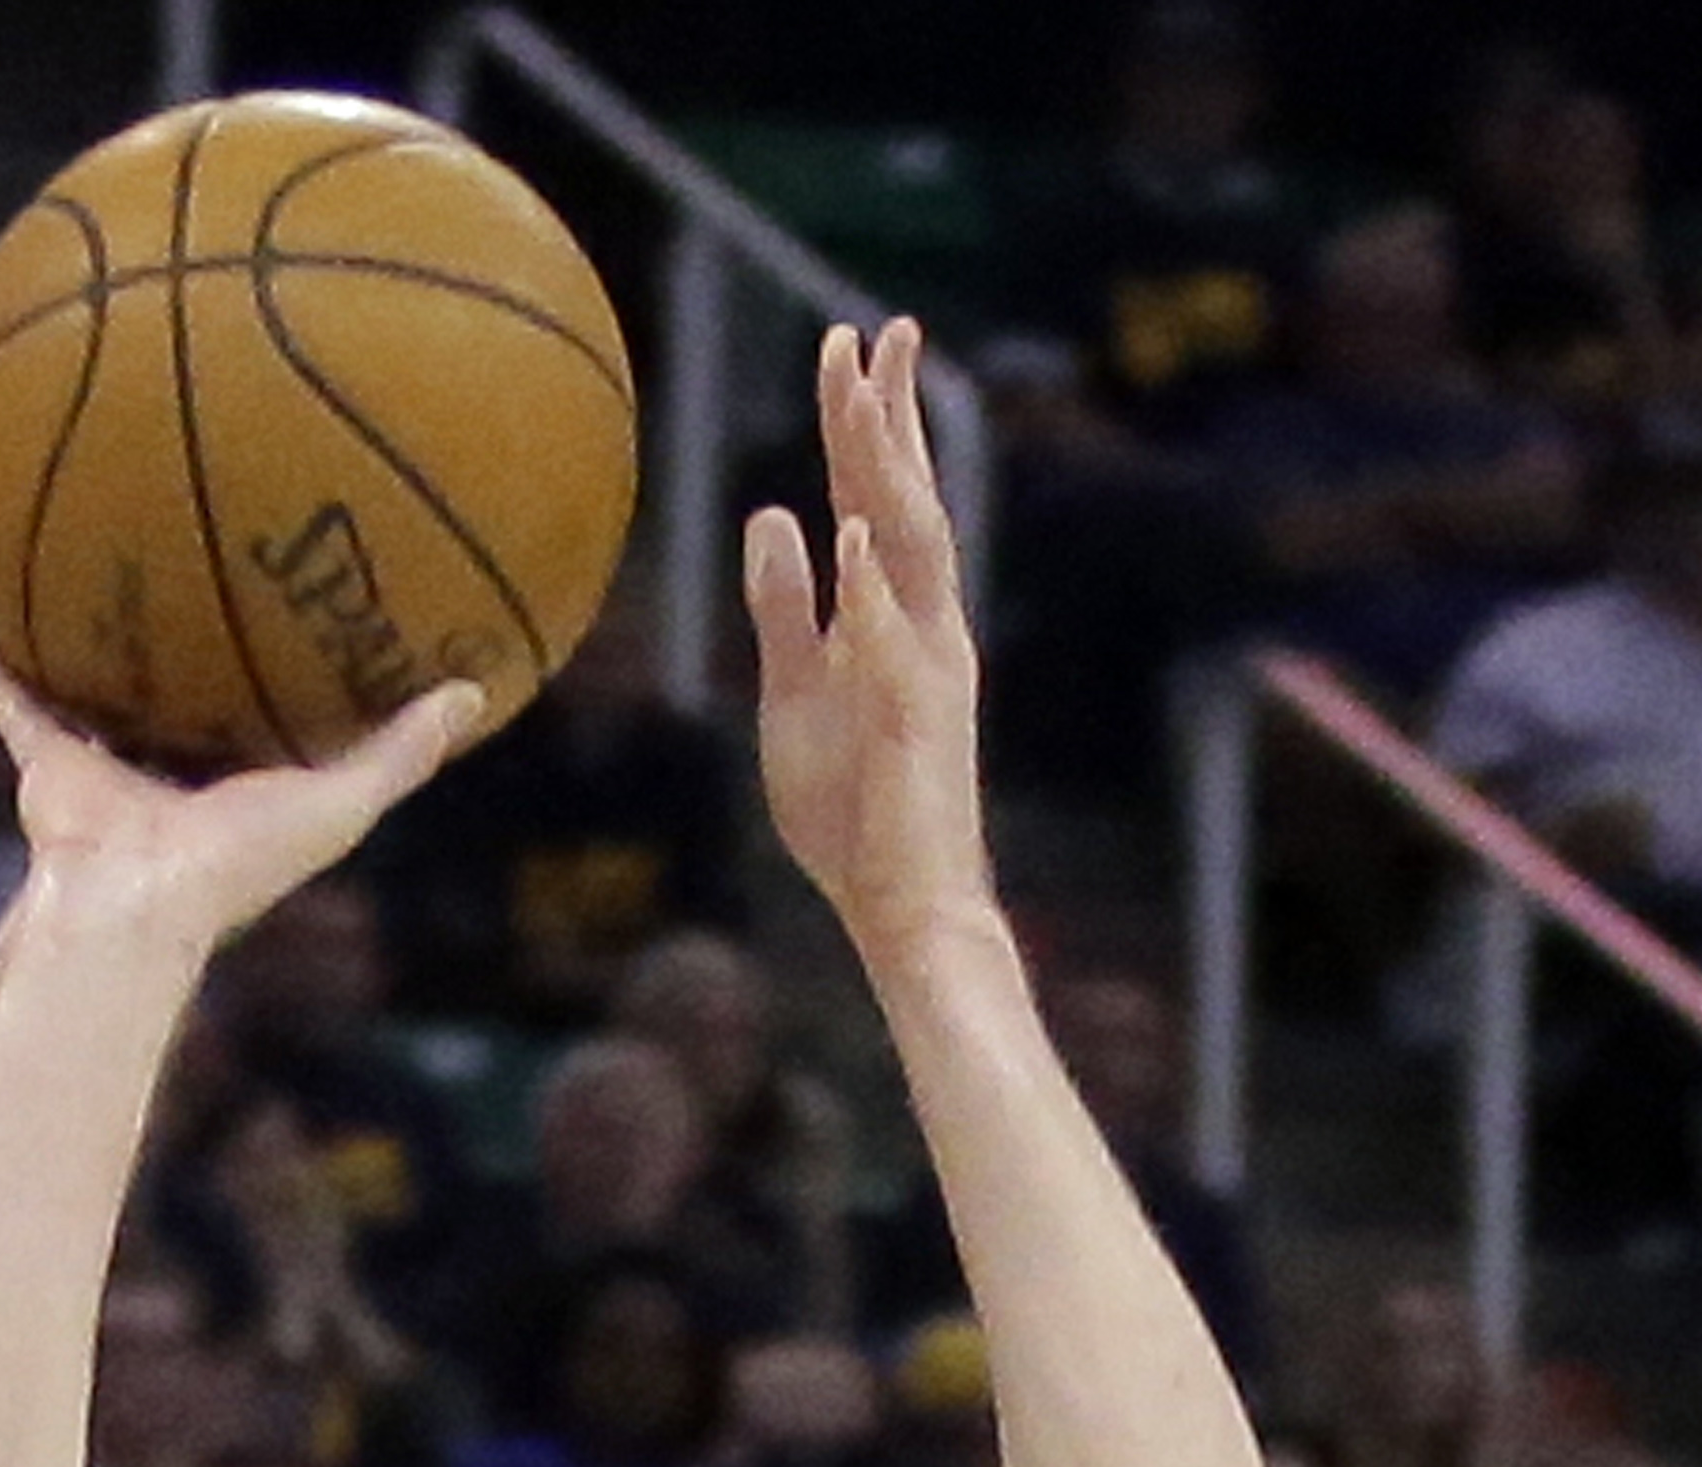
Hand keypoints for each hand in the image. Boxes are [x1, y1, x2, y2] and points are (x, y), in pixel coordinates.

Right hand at [0, 638, 480, 955]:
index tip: (305, 628)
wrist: (131, 903)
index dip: (287, 687)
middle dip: (189, 665)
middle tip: (199, 590)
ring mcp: (107, 777)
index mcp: (239, 796)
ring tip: (90, 596)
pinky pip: (20, 713)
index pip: (267, 733)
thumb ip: (402, 753)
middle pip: (182, 712)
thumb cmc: (237, 866)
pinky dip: (3, 679)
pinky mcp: (48, 771)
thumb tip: (474, 692)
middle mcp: (171, 785)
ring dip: (92, 664)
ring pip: (99, 706)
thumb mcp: (339, 802)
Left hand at [747, 319, 993, 952]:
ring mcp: (928, 670)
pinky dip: (871, 587)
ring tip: (862, 400)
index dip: (865, 426)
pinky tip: (852, 532)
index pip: (878, 502)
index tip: (850, 350)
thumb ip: (782, 606)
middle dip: (891, 417)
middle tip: (874, 332)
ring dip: (886, 474)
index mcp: (896, 618)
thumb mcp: (792, 689)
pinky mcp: (914, 723)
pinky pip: (891, 643)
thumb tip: (773, 515)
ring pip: (911, 550)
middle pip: (909, 501)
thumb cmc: (851, 805)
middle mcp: (927, 627)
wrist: (901, 898)